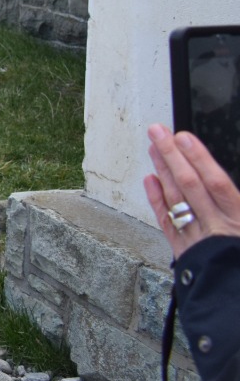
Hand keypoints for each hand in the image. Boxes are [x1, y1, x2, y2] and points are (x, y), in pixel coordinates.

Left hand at [144, 123, 239, 258]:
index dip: (199, 158)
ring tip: (153, 147)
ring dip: (162, 170)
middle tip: (157, 132)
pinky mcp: (182, 249)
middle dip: (172, 155)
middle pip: (189, 184)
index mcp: (238, 219)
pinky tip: (149, 179)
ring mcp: (196, 237)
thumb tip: (216, 179)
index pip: (215, 183)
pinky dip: (157, 199)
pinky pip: (166, 220)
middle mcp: (215, 226)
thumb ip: (233, 198)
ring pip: (175, 198)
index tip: (184, 138)